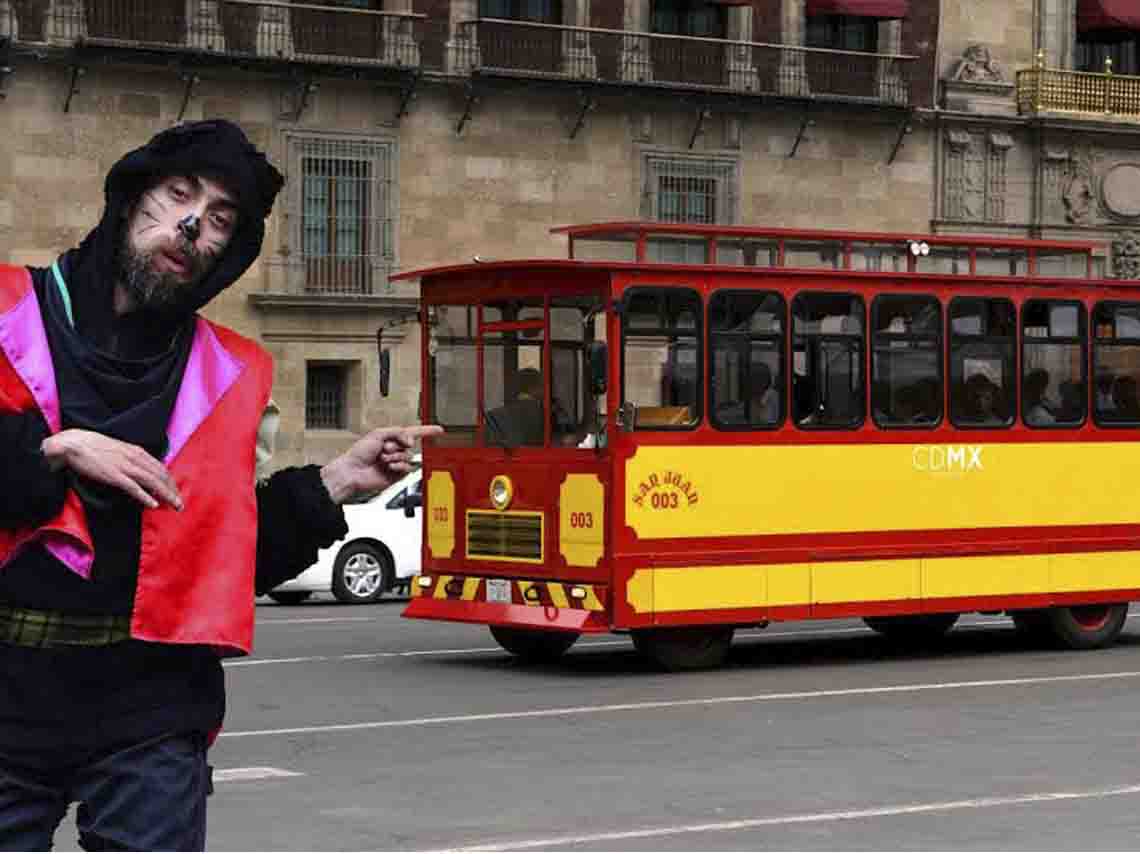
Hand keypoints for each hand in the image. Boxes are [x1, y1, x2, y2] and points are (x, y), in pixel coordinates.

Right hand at [41, 429, 182, 510]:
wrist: (75, 443)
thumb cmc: (95, 447)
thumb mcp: (120, 450)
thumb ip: (132, 460)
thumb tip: (142, 471)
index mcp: (138, 452)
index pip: (161, 468)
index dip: (171, 482)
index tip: (176, 492)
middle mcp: (135, 458)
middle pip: (161, 475)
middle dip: (173, 490)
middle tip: (180, 504)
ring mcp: (125, 467)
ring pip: (153, 482)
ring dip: (166, 495)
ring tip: (175, 506)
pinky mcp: (114, 475)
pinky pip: (134, 487)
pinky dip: (145, 496)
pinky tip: (154, 505)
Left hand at [320, 425, 442, 504]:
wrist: (353, 472)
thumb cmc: (359, 453)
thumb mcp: (378, 434)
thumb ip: (398, 433)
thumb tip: (411, 440)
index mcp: (391, 438)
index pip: (413, 432)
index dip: (427, 431)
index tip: (439, 430)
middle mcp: (395, 450)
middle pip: (410, 445)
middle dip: (397, 446)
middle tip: (383, 449)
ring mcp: (396, 463)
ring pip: (408, 457)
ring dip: (395, 456)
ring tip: (382, 459)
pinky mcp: (396, 474)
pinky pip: (407, 468)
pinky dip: (399, 466)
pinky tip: (389, 467)